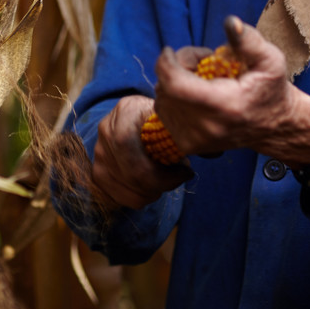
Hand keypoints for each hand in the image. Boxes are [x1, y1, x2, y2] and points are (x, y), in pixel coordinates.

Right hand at [93, 95, 193, 209]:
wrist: (135, 116)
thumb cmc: (160, 118)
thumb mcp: (173, 116)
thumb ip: (187, 130)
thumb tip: (212, 152)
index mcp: (126, 111)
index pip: (139, 157)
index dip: (165, 175)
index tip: (188, 171)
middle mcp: (106, 130)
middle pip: (134, 177)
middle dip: (163, 184)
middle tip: (180, 177)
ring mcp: (98, 152)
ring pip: (129, 190)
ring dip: (153, 191)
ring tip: (167, 180)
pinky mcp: (97, 171)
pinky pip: (120, 197)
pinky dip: (141, 197)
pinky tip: (153, 187)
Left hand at [154, 17, 309, 170]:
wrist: (275, 126)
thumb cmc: (271, 88)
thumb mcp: (270, 59)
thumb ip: (249, 40)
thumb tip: (230, 22)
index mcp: (225, 105)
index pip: (175, 85)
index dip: (166, 63)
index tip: (170, 50)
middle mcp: (207, 127)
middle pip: (166, 90)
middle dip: (174, 68)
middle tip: (198, 61)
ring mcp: (196, 140)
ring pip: (162, 101)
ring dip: (172, 83)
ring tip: (198, 76)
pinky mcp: (189, 145)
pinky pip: (165, 113)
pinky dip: (172, 98)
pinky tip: (192, 93)